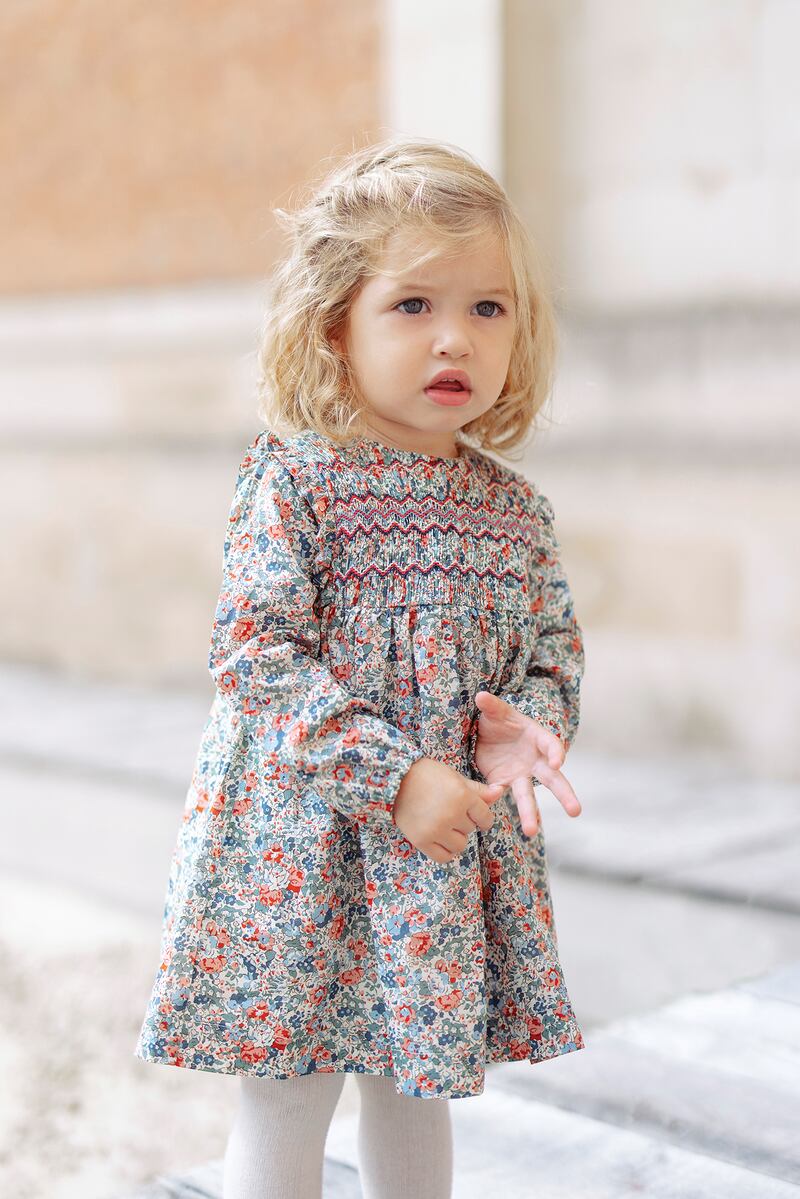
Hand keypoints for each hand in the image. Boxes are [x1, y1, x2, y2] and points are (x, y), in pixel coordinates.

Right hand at [393, 756, 505, 863]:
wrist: (394, 780)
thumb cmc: (427, 775)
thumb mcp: (454, 777)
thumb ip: (478, 790)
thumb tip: (500, 792)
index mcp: (463, 796)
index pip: (485, 817)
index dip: (481, 817)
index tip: (474, 815)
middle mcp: (452, 814)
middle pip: (471, 830)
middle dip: (464, 822)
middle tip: (448, 811)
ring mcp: (436, 829)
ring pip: (460, 845)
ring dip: (455, 837)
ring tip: (442, 824)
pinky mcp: (422, 840)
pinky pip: (443, 857)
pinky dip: (445, 851)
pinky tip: (439, 839)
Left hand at [472, 690, 581, 836]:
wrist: (484, 733)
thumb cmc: (498, 720)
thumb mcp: (495, 712)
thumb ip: (491, 706)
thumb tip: (481, 696)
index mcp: (538, 738)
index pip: (552, 746)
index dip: (556, 753)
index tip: (558, 763)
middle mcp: (535, 760)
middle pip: (554, 779)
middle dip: (565, 794)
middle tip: (575, 811)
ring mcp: (521, 774)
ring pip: (529, 796)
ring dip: (531, 813)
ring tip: (531, 832)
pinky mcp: (504, 782)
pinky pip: (504, 794)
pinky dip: (499, 799)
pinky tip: (492, 808)